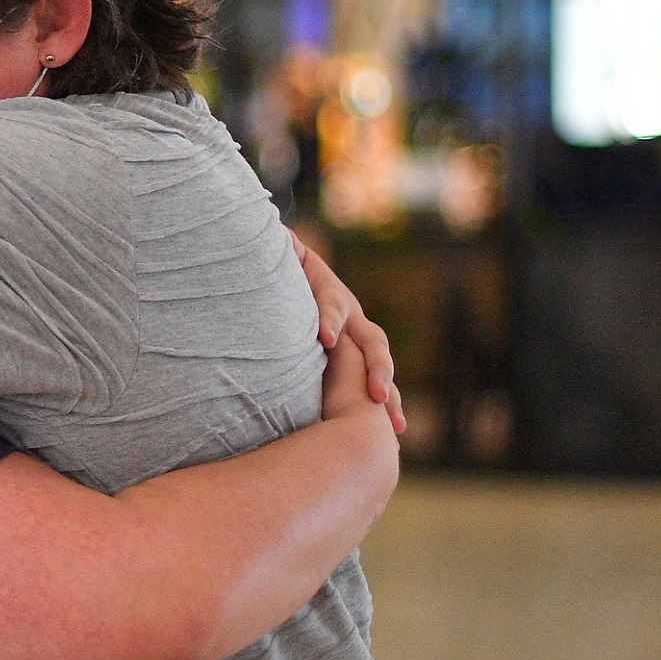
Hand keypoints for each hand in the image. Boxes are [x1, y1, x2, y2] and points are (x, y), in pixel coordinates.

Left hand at [291, 236, 404, 435]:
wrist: (296, 278)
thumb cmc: (280, 272)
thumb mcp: (276, 257)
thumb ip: (274, 246)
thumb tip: (265, 226)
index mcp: (328, 292)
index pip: (331, 306)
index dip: (329, 319)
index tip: (325, 340)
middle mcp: (352, 317)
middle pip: (371, 341)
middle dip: (375, 368)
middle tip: (376, 393)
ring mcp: (360, 339)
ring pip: (381, 366)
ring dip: (388, 392)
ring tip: (395, 424)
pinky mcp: (357, 361)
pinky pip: (374, 384)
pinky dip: (386, 406)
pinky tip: (394, 434)